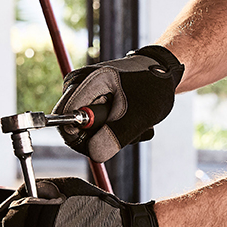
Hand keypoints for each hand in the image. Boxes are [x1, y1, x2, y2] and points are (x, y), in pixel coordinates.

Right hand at [53, 45, 183, 161]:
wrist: (162, 72)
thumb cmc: (153, 87)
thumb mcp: (140, 115)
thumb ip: (116, 135)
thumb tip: (94, 154)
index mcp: (85, 81)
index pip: (64, 117)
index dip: (81, 137)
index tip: (106, 140)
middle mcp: (78, 85)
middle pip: (73, 127)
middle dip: (100, 136)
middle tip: (126, 128)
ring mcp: (84, 92)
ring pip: (86, 130)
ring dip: (111, 133)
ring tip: (132, 120)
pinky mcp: (91, 100)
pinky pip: (94, 126)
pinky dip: (113, 128)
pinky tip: (130, 118)